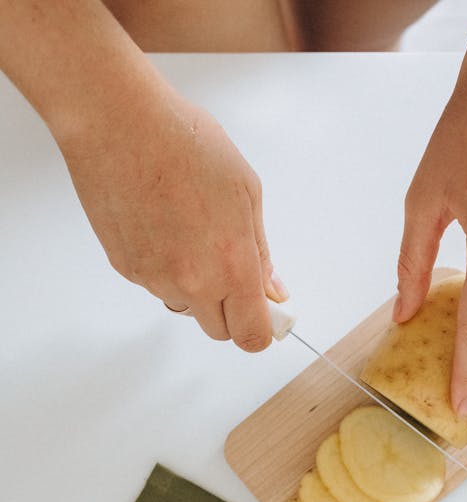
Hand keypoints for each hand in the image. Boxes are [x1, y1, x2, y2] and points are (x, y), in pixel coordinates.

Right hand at [59, 87, 285, 349]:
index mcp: (232, 265)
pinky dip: (163, 267)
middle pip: (219, 331)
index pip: (252, 336)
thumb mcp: (245, 191)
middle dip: (229, 311)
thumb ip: (260, 251)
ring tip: (188, 233)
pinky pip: (155, 285)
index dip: (260, 330)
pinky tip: (162, 225)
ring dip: (193, 288)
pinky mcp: (126, 269)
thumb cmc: (183, 142)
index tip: (264, 316)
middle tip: (228, 270)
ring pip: (184, 307)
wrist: (118, 122)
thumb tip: (272, 289)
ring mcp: (156, 279)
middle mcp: (193, 282)